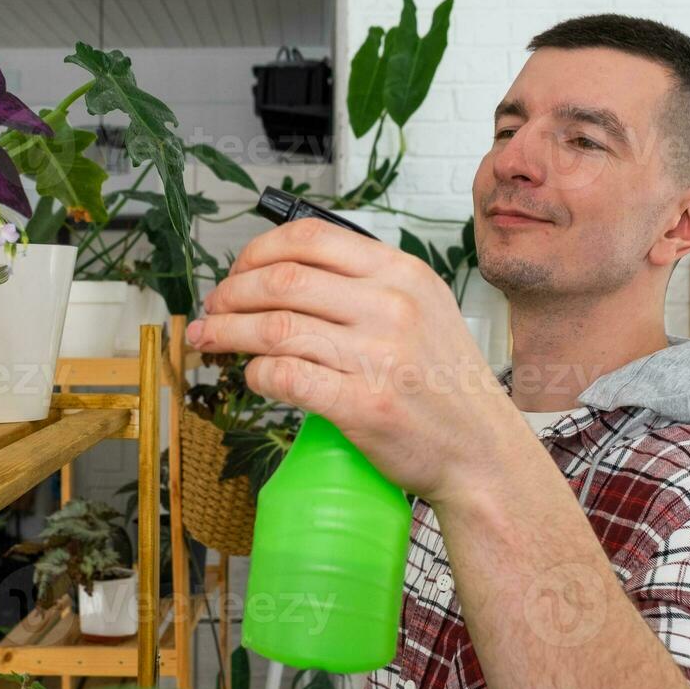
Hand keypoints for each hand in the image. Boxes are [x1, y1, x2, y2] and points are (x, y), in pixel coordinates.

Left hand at [187, 218, 528, 506]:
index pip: (311, 238)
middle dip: (231, 293)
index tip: (238, 271)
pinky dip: (256, 374)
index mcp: (402, 273)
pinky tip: (252, 376)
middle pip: (282, 280)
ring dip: (227, 332)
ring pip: (274, 328)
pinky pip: (286, 377)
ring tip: (209, 340)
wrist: (480, 450)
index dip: (257, 251)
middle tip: (213, 309)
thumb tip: (287, 272)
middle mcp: (392, 307)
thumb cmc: (444, 385)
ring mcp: (379, 357)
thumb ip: (367, 284)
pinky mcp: (363, 406)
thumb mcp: (423, 309)